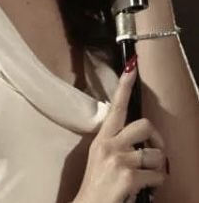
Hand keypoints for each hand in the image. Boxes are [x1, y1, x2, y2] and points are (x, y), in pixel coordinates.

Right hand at [74, 60, 167, 202]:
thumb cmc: (97, 185)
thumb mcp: (101, 158)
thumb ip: (117, 144)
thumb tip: (141, 141)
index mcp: (102, 138)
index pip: (115, 106)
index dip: (124, 86)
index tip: (132, 67)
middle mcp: (109, 144)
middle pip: (143, 125)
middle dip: (156, 139)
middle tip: (157, 151)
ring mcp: (118, 158)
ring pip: (155, 153)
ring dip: (158, 167)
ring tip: (149, 177)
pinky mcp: (128, 174)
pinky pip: (157, 175)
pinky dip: (157, 183)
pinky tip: (147, 188)